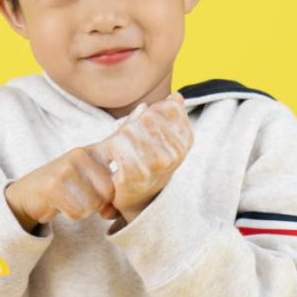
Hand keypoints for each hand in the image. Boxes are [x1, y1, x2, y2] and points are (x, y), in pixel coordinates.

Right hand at [4, 145, 119, 232]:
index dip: (119, 190)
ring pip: (93, 204)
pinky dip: (71, 215)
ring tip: (70, 200)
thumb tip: (111, 212)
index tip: (107, 194)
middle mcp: (80, 154)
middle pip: (109, 192)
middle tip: (82, 198)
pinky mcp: (53, 185)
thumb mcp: (91, 185)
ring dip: (84, 210)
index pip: (122, 171)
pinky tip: (61, 205)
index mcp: (94, 150)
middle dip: (98, 203)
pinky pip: (76, 212)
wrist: (29, 193)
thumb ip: (108, 196)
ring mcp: (66, 168)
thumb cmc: (66, 188)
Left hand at [87, 92, 193, 221]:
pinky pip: (119, 146)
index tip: (144, 124)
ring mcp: (157, 163)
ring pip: (131, 130)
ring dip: (121, 136)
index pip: (167, 108)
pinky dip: (112, 148)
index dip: (150, 112)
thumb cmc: (150, 162)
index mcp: (185, 140)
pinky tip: (114, 156)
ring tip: (122, 147)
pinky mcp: (136, 174)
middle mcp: (175, 152)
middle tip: (128, 137)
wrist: (140, 200)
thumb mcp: (164, 138)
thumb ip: (169, 115)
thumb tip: (176, 96)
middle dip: (134, 123)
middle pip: (147, 117)